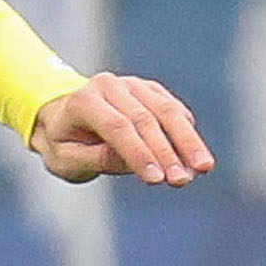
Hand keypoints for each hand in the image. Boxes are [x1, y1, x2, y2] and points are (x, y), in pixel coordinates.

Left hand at [31, 74, 214, 185]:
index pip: (117, 127)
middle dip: (167, 152)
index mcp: (83, 101)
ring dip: (187, 141)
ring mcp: (132, 85)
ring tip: (203, 168)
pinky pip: (173, 109)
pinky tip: (196, 154)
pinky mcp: (149, 90)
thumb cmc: (63, 143)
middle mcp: (109, 86)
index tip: (157, 179)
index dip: (139, 153)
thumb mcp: (65, 159)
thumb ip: (96, 159)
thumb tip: (134, 162)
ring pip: (166, 111)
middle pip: (145, 118)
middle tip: (182, 180)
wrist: (62, 117)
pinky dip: (186, 131)